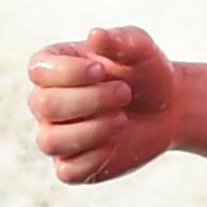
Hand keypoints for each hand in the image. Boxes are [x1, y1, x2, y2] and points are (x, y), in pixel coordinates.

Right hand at [28, 26, 186, 185]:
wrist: (169, 110)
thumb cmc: (147, 73)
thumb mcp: (140, 49)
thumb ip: (119, 40)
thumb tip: (94, 35)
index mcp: (54, 67)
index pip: (38, 71)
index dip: (68, 73)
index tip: (102, 71)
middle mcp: (47, 102)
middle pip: (42, 105)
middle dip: (89, 100)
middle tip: (124, 92)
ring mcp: (57, 135)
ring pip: (48, 141)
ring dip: (90, 130)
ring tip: (122, 119)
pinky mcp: (71, 166)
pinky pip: (67, 170)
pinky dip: (94, 157)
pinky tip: (116, 141)